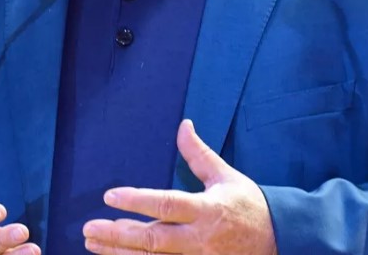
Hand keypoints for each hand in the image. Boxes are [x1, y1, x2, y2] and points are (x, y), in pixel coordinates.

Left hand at [82, 119, 276, 254]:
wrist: (278, 240)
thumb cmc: (248, 205)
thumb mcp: (225, 176)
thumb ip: (199, 154)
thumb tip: (183, 125)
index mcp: (207, 210)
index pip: (167, 204)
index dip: (137, 201)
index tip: (109, 196)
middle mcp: (200, 239)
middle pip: (153, 239)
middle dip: (118, 235)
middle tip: (89, 227)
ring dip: (120, 253)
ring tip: (93, 243)